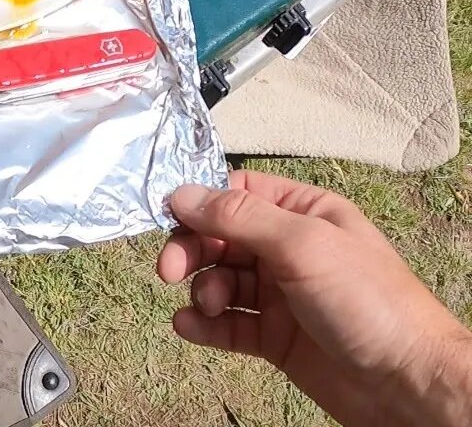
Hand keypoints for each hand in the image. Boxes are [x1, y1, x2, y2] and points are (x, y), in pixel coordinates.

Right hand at [159, 171, 471, 426]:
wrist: (406, 384)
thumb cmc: (371, 304)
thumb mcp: (303, 244)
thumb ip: (238, 217)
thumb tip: (182, 194)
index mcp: (305, 214)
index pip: (238, 194)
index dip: (201, 204)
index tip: (169, 217)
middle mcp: (290, 250)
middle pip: (221, 237)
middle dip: (192, 250)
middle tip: (169, 269)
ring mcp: (282, 295)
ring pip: (220, 281)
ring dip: (202, 290)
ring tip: (207, 306)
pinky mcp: (274, 337)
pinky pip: (227, 324)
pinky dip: (204, 325)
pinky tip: (192, 327)